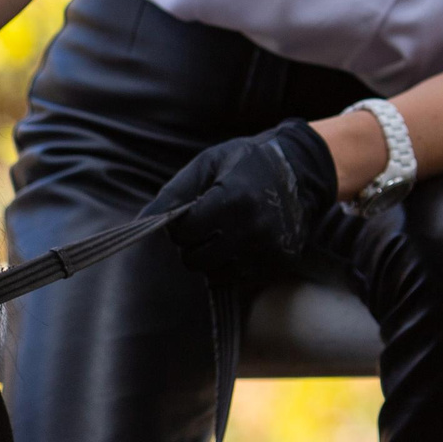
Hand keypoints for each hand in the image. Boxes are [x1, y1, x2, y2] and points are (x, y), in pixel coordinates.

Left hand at [141, 122, 338, 277]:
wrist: (301, 171)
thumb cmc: (246, 163)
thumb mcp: (207, 165)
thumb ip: (173, 193)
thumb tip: (141, 221)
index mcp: (233, 200)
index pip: (183, 233)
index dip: (178, 225)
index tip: (189, 213)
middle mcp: (253, 230)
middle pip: (195, 259)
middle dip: (191, 244)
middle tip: (203, 225)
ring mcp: (268, 251)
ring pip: (214, 273)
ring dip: (210, 257)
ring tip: (222, 232)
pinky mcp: (278, 264)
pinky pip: (237, 278)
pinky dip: (230, 264)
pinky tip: (239, 242)